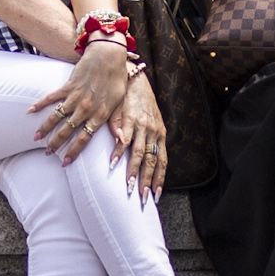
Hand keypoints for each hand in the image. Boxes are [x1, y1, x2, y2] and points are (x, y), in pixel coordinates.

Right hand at [33, 43, 138, 156]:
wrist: (109, 55)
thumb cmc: (117, 79)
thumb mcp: (121, 103)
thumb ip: (118, 122)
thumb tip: (121, 141)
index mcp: (99, 114)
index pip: (84, 138)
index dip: (74, 151)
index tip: (64, 162)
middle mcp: (86, 108)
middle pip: (67, 130)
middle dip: (55, 143)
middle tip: (47, 153)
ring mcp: (75, 96)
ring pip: (56, 116)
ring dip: (45, 128)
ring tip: (36, 138)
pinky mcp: (68, 85)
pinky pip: (51, 97)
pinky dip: (40, 104)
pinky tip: (29, 111)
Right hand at [113, 81, 167, 195]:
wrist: (133, 78)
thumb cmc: (139, 101)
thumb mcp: (147, 121)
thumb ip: (144, 140)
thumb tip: (140, 160)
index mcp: (159, 134)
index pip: (162, 161)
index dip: (159, 179)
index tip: (156, 194)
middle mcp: (153, 132)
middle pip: (152, 161)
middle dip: (147, 181)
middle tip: (142, 198)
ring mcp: (141, 126)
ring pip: (139, 153)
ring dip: (133, 171)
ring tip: (128, 186)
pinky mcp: (128, 119)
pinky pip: (123, 140)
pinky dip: (117, 153)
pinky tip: (112, 164)